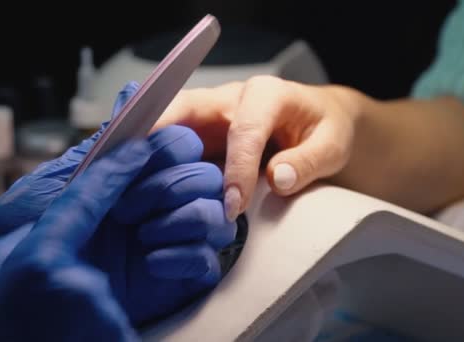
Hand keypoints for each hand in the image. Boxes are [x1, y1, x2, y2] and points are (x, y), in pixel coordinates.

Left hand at [0, 82, 235, 338]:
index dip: (172, 146)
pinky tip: (150, 262)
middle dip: (172, 185)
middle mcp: (153, 206)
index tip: (152, 155)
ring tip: (143, 234)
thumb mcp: (54, 190)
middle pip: (205, 177)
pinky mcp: (178, 280)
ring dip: (186, 218)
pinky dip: (185, 256)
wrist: (18, 314)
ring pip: (216, 216)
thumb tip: (130, 99)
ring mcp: (169, 242)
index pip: (177, 145)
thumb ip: (99, 153)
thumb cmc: (22, 249)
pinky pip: (207, 261)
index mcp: (127, 179)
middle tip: (130, 206)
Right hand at [157, 75, 365, 219]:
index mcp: (265, 94)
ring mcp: (210, 118)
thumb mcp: (332, 145)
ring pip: (168, 127)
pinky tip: (142, 189)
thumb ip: (308, 161)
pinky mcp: (201, 138)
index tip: (233, 206)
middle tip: (137, 175)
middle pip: (184, 111)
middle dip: (157, 138)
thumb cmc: (326, 129)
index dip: (236, 169)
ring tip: (130, 186)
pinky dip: (154, 166)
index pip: (243, 130)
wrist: (319, 124)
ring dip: (148, 154)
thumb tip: (278, 180)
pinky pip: (171, 148)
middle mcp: (229, 100)